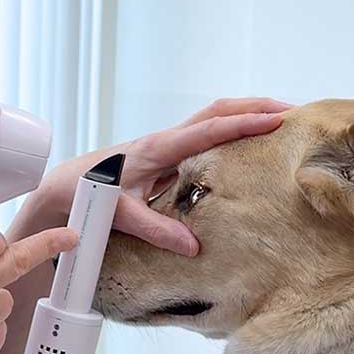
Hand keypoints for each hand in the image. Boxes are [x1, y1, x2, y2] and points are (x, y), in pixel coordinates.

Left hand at [35, 98, 292, 256]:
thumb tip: (193, 247)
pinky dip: (230, 132)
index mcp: (156, 148)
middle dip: (255, 107)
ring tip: (281, 122)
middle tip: (293, 112)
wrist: (60, 186)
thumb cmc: (84, 193)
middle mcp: (163, 140)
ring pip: (211, 120)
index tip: (277, 120)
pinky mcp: (164, 156)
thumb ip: (155, 229)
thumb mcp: (119, 214)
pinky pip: (204, 136)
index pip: (209, 129)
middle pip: (217, 112)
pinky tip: (246, 146)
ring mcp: (165, 146)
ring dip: (245, 115)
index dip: (244, 124)